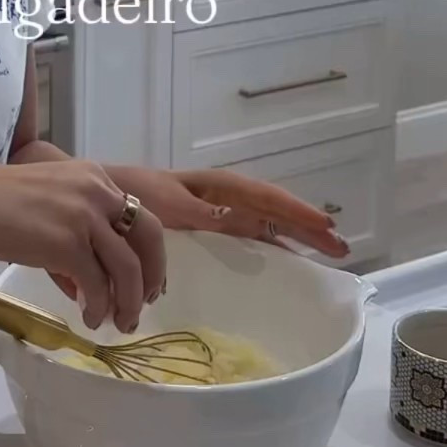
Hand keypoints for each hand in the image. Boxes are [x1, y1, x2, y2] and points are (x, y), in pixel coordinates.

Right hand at [0, 157, 164, 333]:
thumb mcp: (50, 208)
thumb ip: (75, 239)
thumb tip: (87, 287)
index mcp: (96, 180)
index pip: (138, 216)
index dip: (149, 253)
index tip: (147, 281)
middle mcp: (98, 192)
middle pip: (149, 236)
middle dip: (153, 276)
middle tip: (146, 304)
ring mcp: (84, 218)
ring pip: (128, 267)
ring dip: (130, 301)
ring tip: (120, 323)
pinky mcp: (66, 244)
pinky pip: (97, 284)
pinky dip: (98, 307)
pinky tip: (88, 319)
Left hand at [133, 166, 349, 259]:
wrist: (104, 195)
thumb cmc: (132, 194)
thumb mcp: (164, 202)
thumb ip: (197, 212)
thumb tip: (234, 219)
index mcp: (217, 187)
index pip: (267, 199)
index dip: (297, 213)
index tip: (326, 226)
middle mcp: (225, 198)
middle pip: (276, 211)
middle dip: (309, 226)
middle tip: (342, 248)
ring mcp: (220, 212)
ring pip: (269, 222)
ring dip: (298, 235)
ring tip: (331, 251)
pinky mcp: (210, 227)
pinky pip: (251, 233)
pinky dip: (274, 243)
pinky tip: (289, 259)